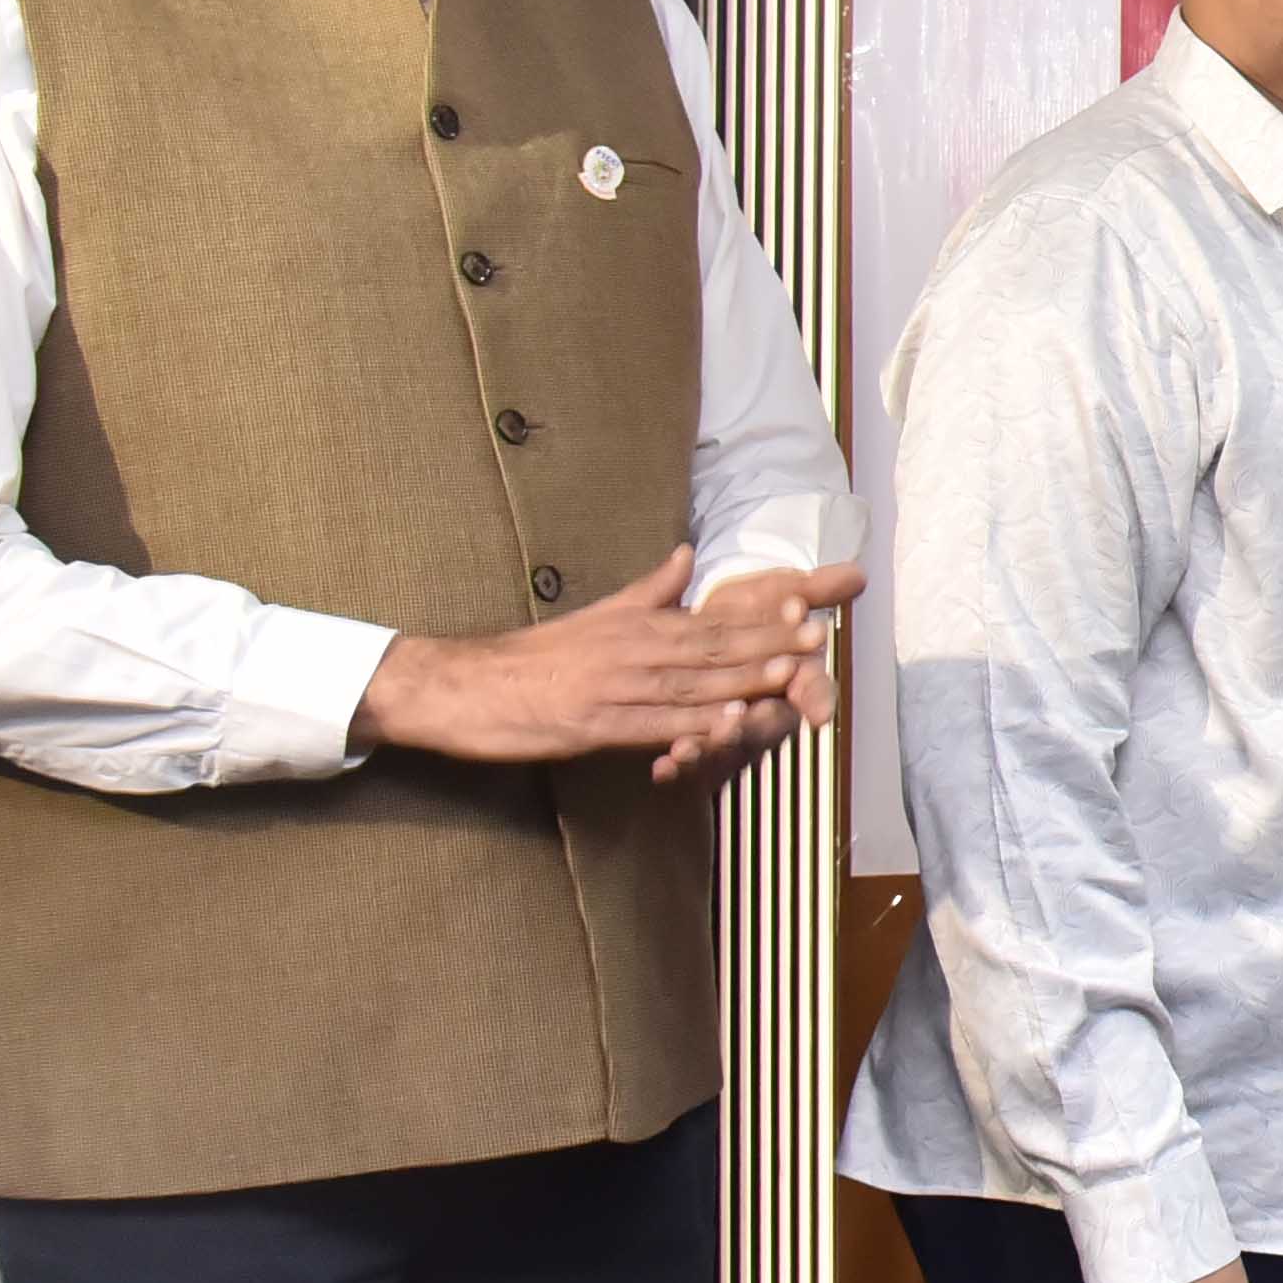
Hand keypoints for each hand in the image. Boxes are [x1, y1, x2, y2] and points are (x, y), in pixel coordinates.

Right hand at [352, 548, 860, 768]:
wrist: (462, 687)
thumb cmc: (533, 656)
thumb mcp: (596, 615)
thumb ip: (649, 591)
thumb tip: (687, 556)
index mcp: (637, 628)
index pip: (712, 622)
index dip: (763, 619)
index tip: (812, 610)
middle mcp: (631, 652)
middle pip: (711, 650)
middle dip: (767, 643)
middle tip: (819, 636)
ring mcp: (612, 689)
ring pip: (688, 685)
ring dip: (740, 679)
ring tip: (790, 672)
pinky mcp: (590, 726)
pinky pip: (649, 726)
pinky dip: (689, 725)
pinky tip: (725, 725)